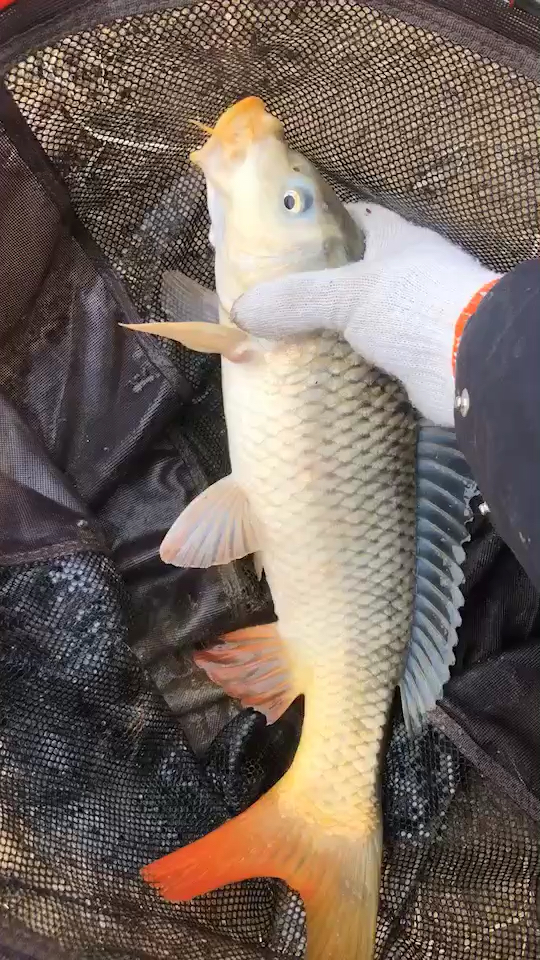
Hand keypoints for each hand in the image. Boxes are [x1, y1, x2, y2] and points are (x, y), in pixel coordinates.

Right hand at [233, 202, 499, 425]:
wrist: (470, 364)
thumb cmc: (414, 305)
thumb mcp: (346, 293)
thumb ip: (294, 298)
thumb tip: (241, 308)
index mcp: (397, 240)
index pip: (352, 220)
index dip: (316, 226)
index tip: (279, 241)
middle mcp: (407, 274)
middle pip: (351, 274)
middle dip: (313, 288)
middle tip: (271, 301)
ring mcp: (412, 316)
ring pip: (358, 318)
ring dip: (327, 330)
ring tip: (281, 338)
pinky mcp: (413, 356)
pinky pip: (369, 355)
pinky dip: (344, 362)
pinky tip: (314, 370)